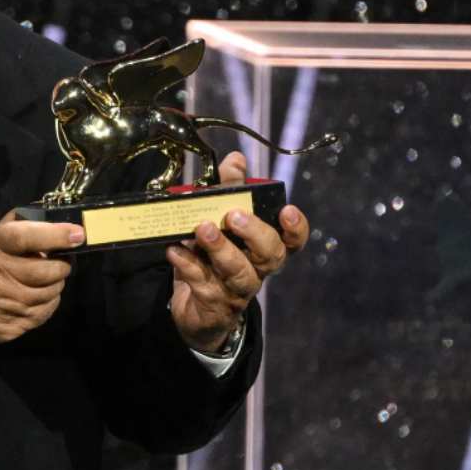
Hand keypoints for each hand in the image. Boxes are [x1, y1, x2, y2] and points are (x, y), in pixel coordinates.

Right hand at [0, 212, 84, 356]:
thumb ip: (13, 226)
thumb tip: (48, 216)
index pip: (27, 237)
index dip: (56, 234)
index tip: (78, 234)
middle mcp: (1, 275)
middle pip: (49, 271)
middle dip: (62, 265)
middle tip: (60, 260)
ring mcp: (8, 304)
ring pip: (52, 293)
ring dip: (55, 284)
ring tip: (45, 278)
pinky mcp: (13, 326)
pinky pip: (44, 313)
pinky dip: (48, 303)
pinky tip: (38, 296)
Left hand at [166, 151, 309, 352]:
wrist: (194, 310)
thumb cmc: (211, 259)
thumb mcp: (218, 221)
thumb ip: (228, 190)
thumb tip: (237, 159)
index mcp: (263, 248)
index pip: (291, 240)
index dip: (295, 228)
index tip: (287, 209)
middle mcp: (257, 270)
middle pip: (270, 254)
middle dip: (254, 232)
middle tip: (233, 215)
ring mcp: (237, 291)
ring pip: (238, 272)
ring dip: (220, 249)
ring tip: (202, 229)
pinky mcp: (213, 305)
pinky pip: (203, 284)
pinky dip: (188, 265)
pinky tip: (175, 250)